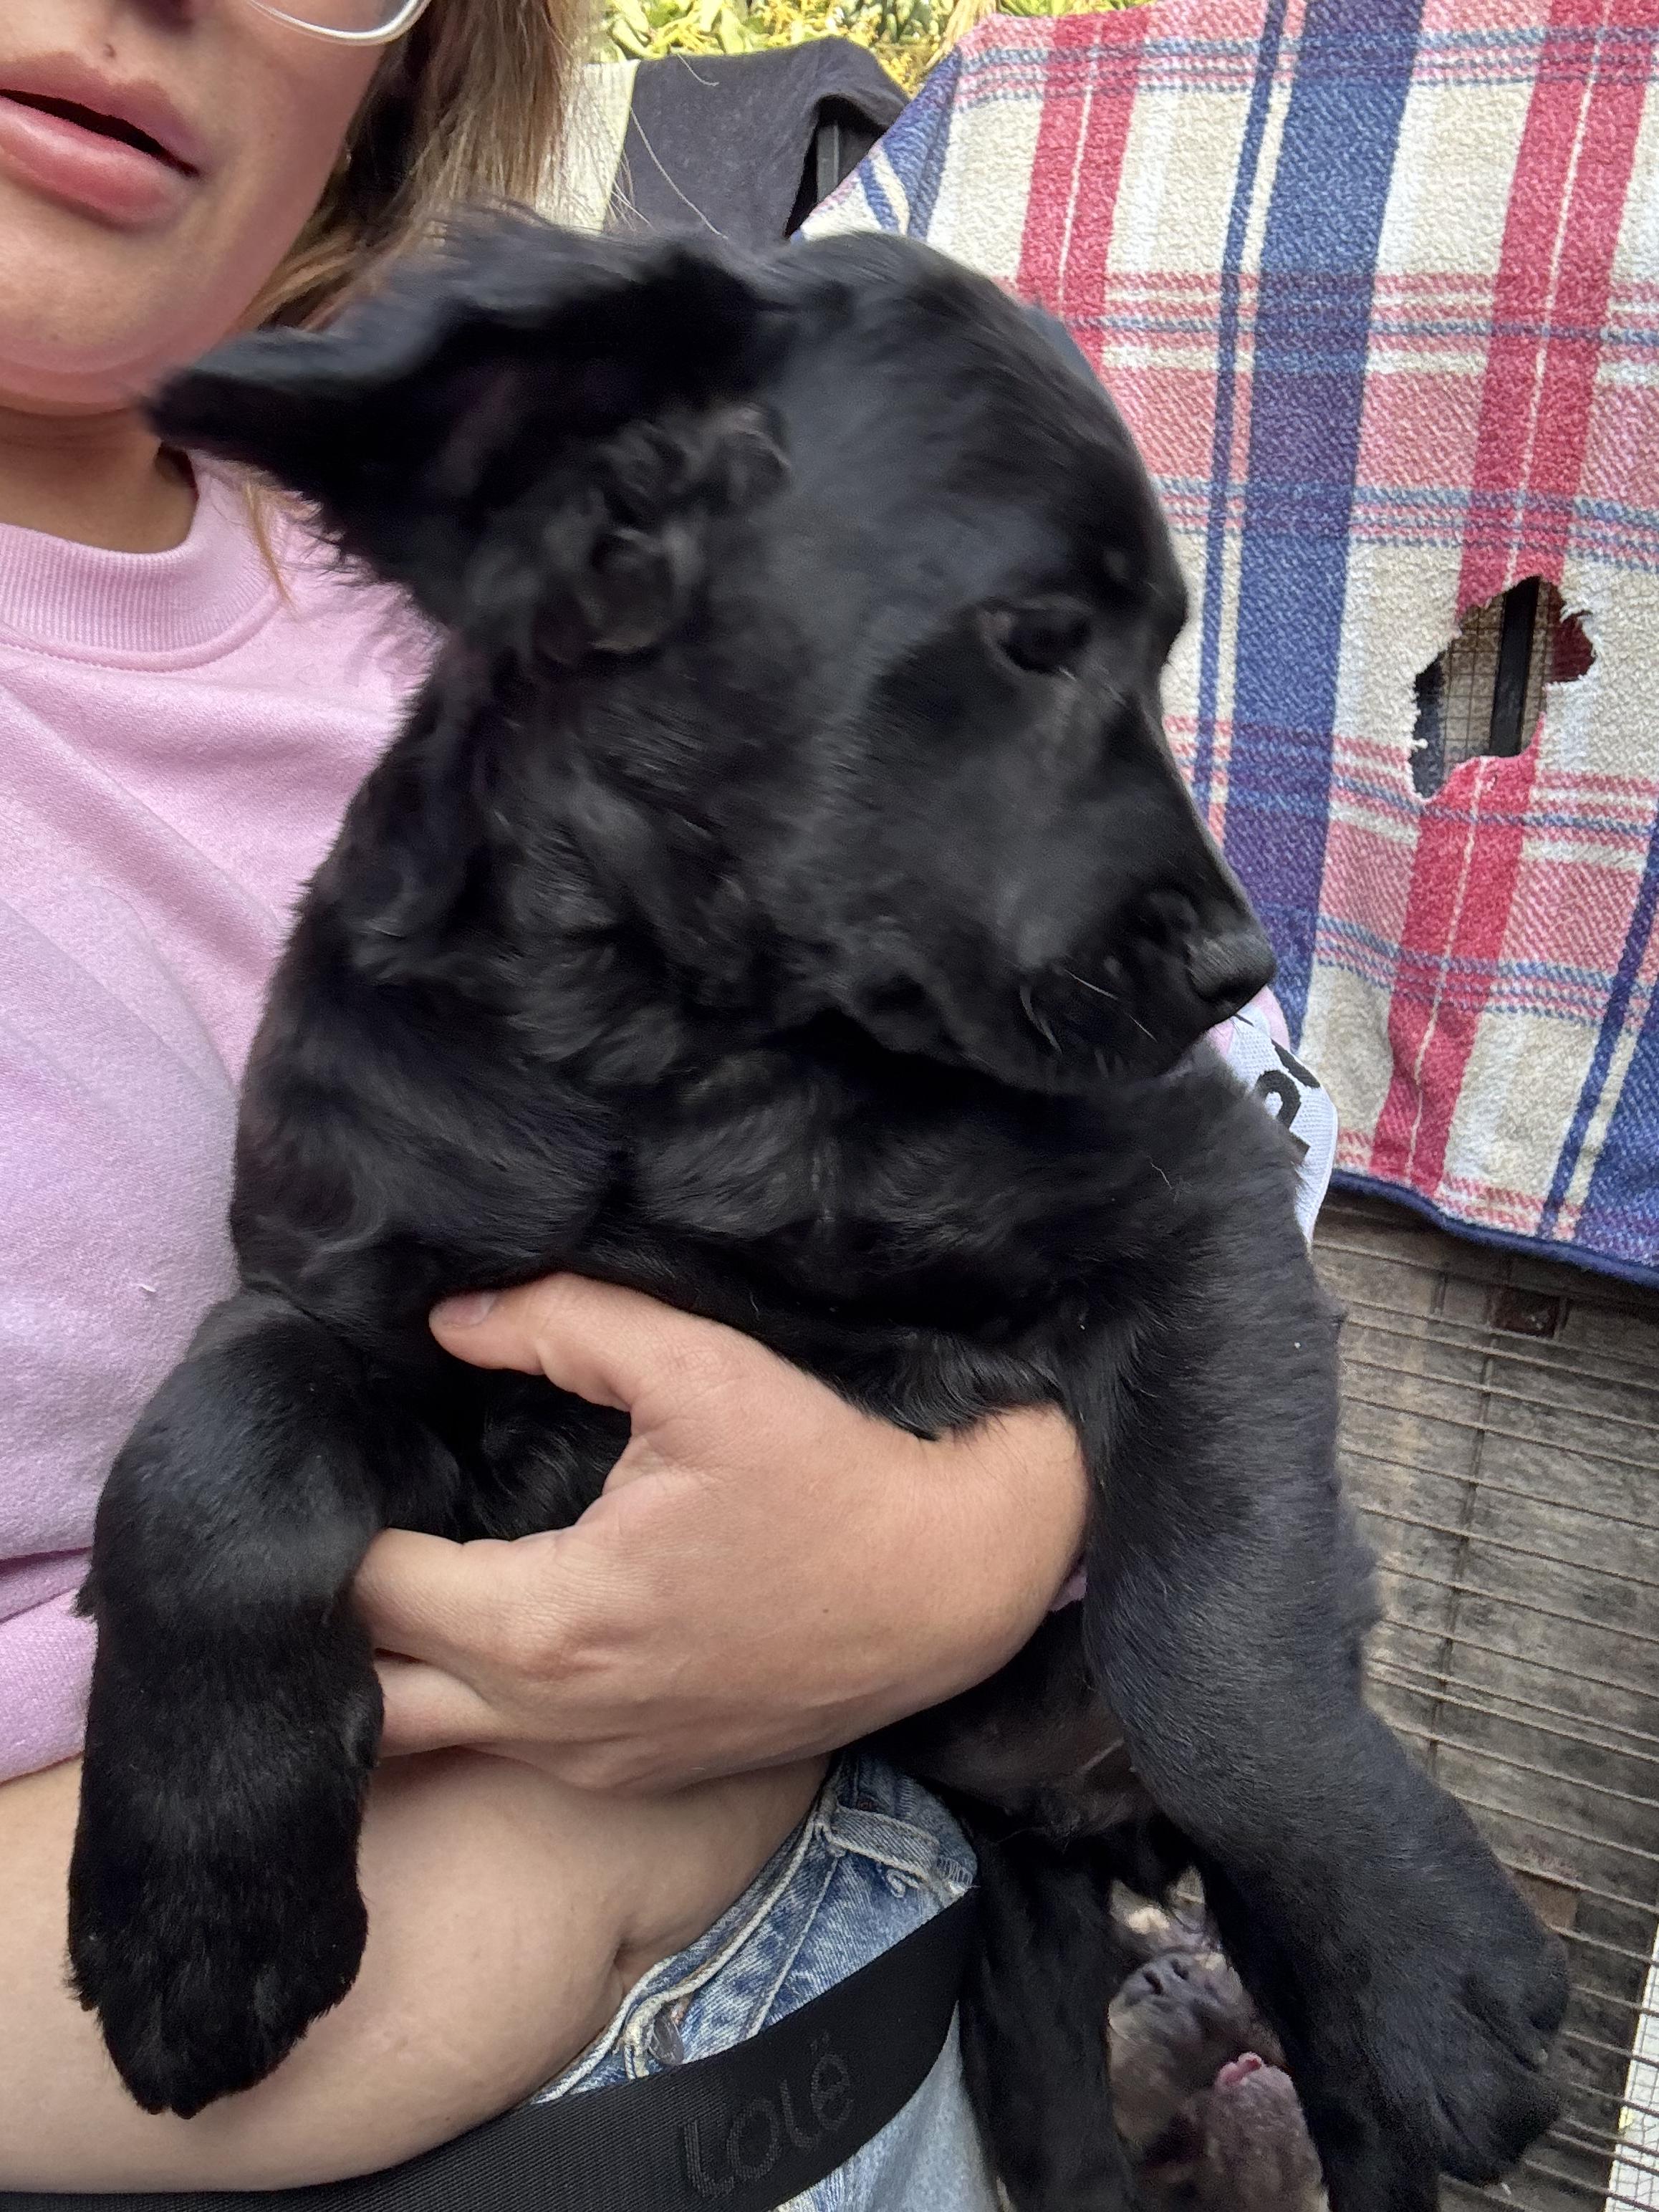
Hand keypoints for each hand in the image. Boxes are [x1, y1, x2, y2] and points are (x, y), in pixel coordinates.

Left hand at [353, 1276, 1086, 1789]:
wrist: (956, 1586)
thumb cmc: (834, 1476)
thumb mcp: (705, 1371)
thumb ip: (562, 1327)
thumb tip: (450, 1318)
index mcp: (550, 1627)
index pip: (368, 1593)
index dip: (337, 1522)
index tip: (343, 1457)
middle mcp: (554, 1722)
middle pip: (367, 1699)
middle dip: (333, 1619)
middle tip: (352, 1522)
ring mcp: (595, 1765)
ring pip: (429, 1738)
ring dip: (394, 1664)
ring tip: (404, 1565)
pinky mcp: (637, 1775)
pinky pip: (508, 1748)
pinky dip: (468, 1692)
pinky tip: (492, 1612)